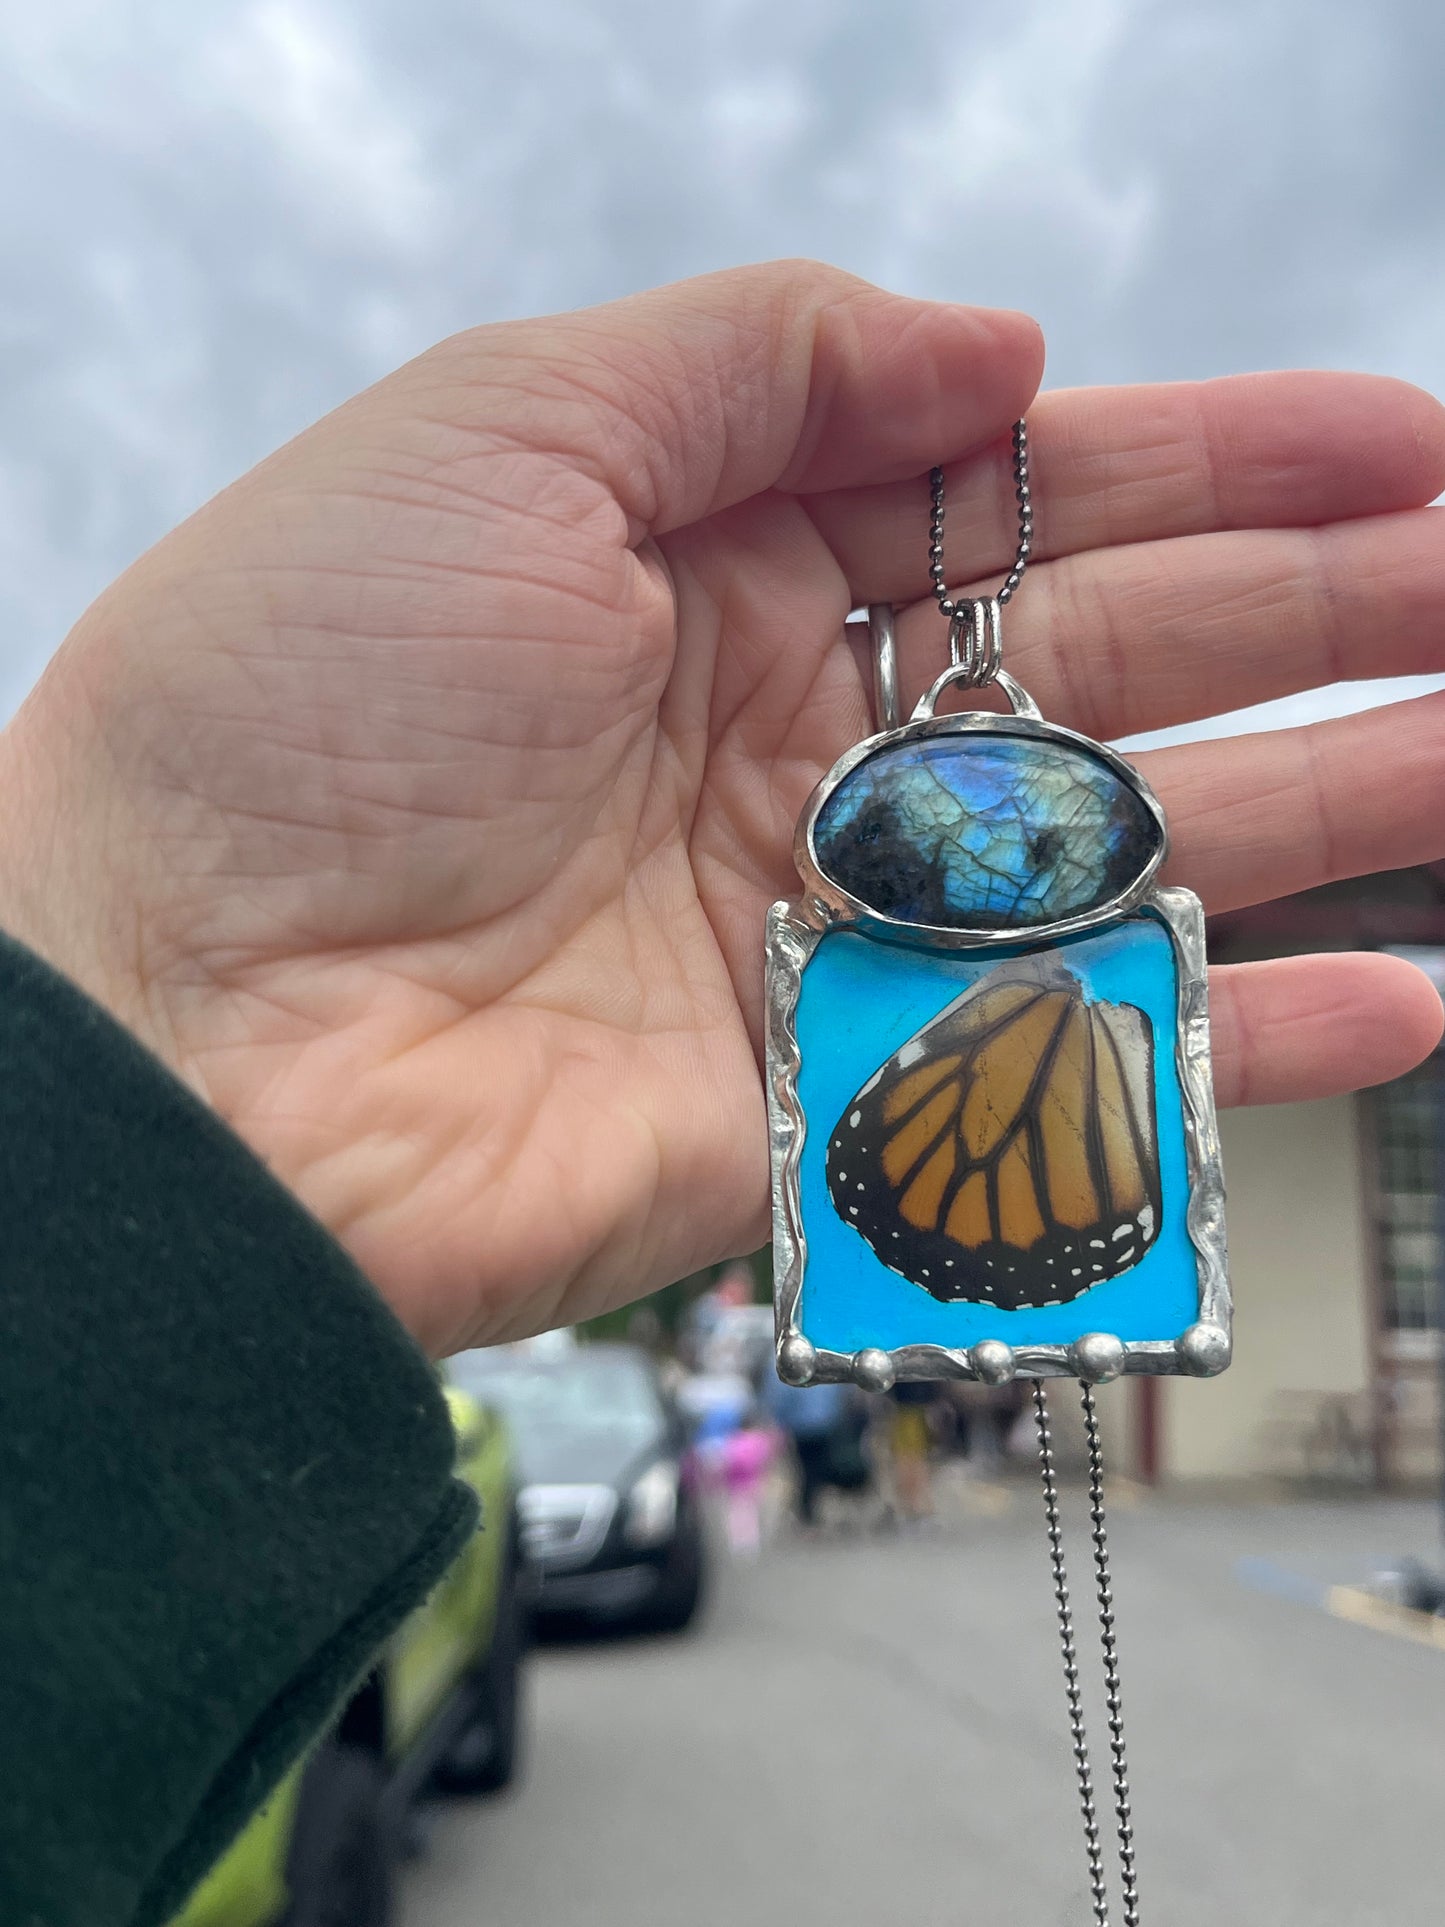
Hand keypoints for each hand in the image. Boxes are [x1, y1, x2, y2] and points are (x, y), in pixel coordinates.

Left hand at [4, 262, 1440, 1353]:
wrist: (167, 1021)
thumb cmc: (288, 707)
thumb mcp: (501, 430)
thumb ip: (758, 362)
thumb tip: (1005, 352)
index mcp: (723, 571)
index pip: (1022, 504)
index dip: (1219, 463)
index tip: (1401, 440)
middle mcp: (795, 747)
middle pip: (1114, 673)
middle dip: (1324, 617)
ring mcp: (824, 935)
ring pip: (1128, 862)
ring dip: (1334, 807)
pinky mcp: (827, 1109)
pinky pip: (1068, 1072)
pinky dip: (1237, 1047)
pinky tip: (1398, 997)